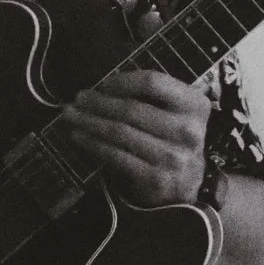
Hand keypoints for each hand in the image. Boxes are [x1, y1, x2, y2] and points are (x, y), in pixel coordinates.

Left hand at [60, 69, 211, 206]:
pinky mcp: (155, 178)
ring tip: (69, 115)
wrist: (188, 184)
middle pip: (131, 109)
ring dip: (89, 121)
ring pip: (119, 132)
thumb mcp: (176, 112)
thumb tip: (101, 87)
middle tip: (76, 99)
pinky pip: (116, 155)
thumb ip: (150, 96)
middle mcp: (187, 131)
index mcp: (194, 105)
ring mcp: (172, 157)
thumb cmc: (174, 138)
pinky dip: (93, 144)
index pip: (153, 82)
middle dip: (97, 103)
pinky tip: (78, 136)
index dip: (122, 80)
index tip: (102, 84)